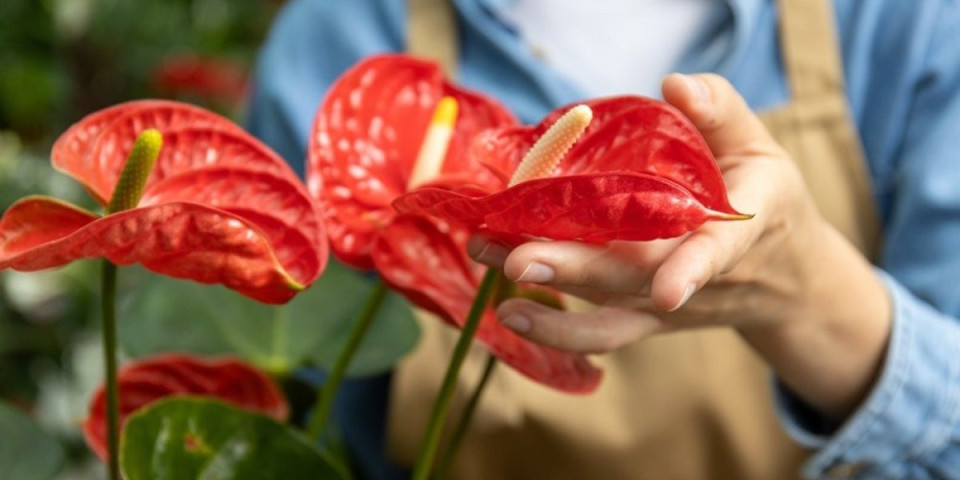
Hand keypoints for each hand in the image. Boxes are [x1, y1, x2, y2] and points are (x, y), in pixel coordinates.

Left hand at [469, 74, 892, 418]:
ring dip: (548, 285)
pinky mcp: (647, 320)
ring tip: (490, 259)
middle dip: (576, 269)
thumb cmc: (767, 198)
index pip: (717, 250)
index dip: (691, 270)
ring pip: (607, 302)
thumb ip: (721, 111)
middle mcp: (701, 277)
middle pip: (635, 278)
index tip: (667, 292)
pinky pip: (603, 334)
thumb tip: (673, 86)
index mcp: (739, 226)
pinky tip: (508, 311)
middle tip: (518, 259)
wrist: (784, 277)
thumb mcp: (760, 146)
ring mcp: (670, 306)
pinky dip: (556, 330)